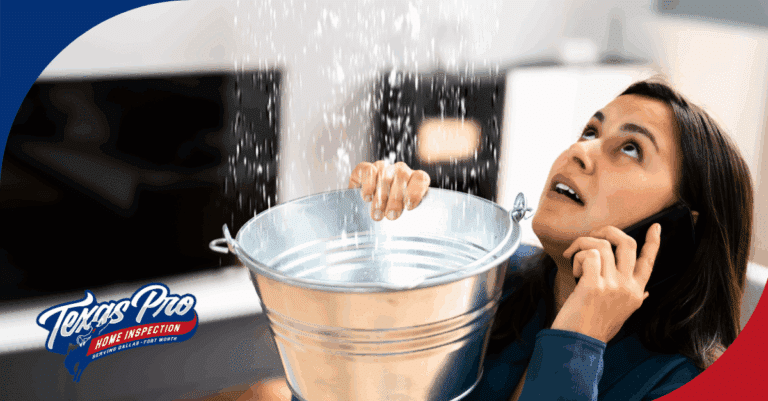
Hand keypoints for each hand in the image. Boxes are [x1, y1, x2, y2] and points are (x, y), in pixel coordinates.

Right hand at [348, 160, 429, 220]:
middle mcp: (400, 171)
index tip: (409, 206)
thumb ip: (409, 215)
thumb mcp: (403, 216)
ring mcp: (383, 168)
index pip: (420, 178)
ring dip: (381, 196)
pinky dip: (368, 184)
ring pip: (384, 174)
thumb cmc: (390, 215)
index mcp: (414, 180)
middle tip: (391, 215)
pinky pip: (368, 170)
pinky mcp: (364, 168)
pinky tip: (367, 197)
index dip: (415, 191)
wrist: (366, 212)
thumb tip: (413, 224)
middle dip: (396, 197)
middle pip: (402, 175)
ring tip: (377, 213)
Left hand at [551, 224, 661, 342]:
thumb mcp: (622, 314)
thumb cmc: (594, 328)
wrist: (577, 344)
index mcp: (636, 293)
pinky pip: (588, 255)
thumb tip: (645, 292)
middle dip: (607, 231)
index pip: (649, 262)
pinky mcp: (595, 285)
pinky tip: (574, 271)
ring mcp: (613, 285)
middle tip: (592, 235)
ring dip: (583, 246)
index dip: (653, 242)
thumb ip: (632, 299)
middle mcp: (628, 287)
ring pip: (602, 245)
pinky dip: (577, 257)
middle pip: (627, 243)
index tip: (655, 227)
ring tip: (575, 261)